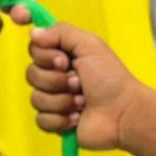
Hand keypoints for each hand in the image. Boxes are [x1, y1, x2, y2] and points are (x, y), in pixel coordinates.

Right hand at [27, 24, 147, 151]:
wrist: (123, 114)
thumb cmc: (111, 78)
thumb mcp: (89, 45)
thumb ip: (60, 32)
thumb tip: (33, 32)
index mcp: (63, 55)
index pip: (34, 50)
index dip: (45, 56)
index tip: (64, 61)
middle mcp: (56, 76)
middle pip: (32, 74)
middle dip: (57, 80)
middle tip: (79, 83)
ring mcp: (55, 100)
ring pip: (36, 99)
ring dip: (63, 100)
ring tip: (83, 102)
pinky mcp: (56, 123)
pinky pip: (41, 120)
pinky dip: (61, 119)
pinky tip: (78, 117)